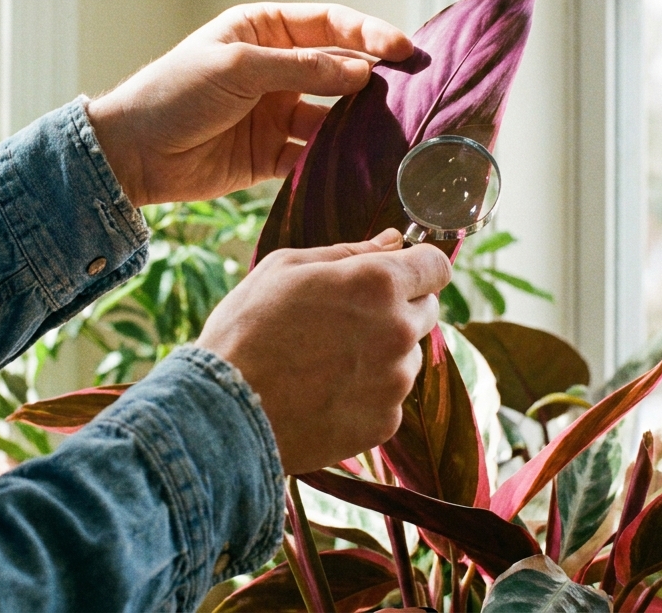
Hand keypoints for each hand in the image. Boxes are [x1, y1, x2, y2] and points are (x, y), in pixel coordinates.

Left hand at [86, 3, 413, 205]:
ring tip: (393, 135)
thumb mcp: (239, 68)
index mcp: (264, 31)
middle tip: (414, 93)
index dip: (369, 33)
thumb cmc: (175, 93)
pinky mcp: (270, 155)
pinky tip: (360, 169)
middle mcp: (276, 69)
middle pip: (338, 70)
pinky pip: (313, 156)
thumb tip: (362, 73)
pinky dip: (335, 162)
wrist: (132, 154)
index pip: (330, 25)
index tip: (404, 50)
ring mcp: (275, 113)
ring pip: (332, 116)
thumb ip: (302, 69)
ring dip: (359, 125)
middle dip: (375, 81)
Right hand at [197, 229, 452, 473]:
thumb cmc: (247, 329)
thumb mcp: (286, 268)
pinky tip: (326, 393)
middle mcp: (397, 331)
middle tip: (346, 321)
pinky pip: (391, 398)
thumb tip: (395, 240)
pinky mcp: (385, 422)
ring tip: (327, 362)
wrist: (224, 411)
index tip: (400, 275)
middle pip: (427, 310)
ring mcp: (394, 381)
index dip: (418, 267)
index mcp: (377, 283)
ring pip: (408, 356)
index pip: (437, 266)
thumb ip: (350, 251)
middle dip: (398, 309)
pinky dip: (368, 394)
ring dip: (383, 354)